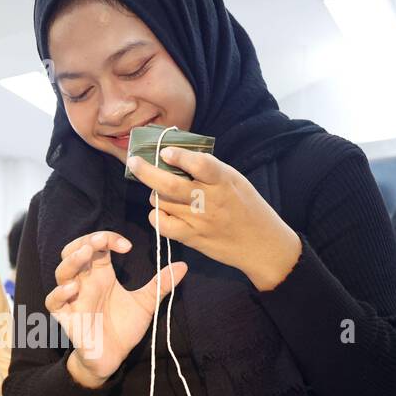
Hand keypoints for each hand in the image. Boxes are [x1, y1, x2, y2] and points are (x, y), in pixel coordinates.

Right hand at [45, 230, 186, 388]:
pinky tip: (74, 289)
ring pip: (62, 272)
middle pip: (74, 252)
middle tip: (99, 242)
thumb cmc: (123, 328)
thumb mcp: (146, 304)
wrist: (113, 358)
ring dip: (72, 261)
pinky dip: (60, 293)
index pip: (97, 245)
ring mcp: (74, 299)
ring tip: (86, 255)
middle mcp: (85, 282)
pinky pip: (53, 301)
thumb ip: (161, 285)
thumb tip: (184, 266)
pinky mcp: (67, 317)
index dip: (108, 238)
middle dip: (84, 242)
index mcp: (101, 274)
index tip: (127, 246)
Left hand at [127, 148, 301, 290]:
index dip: (180, 156)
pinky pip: (163, 225)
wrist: (261, 245)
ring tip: (161, 191)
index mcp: (224, 181)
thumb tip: (178, 155)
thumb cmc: (248, 207)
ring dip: (155, 193)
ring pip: (162, 202)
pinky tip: (161, 211)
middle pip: (169, 184)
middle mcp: (209, 200)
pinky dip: (157, 216)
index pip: (200, 164)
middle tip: (134, 162)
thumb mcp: (235, 181)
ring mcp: (199, 221)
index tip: (165, 150)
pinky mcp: (192, 238)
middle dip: (146, 171)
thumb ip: (210, 170)